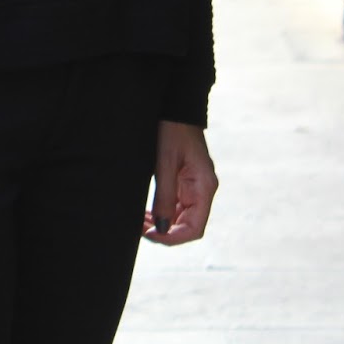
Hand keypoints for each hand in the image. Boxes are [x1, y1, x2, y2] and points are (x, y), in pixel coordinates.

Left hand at [142, 121, 217, 246]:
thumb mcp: (165, 162)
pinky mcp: (185, 181)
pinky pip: (177, 205)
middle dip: (164, 232)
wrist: (176, 104)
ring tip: (140, 221)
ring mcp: (195, 186)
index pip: (194, 228)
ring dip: (162, 223)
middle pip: (187, 226)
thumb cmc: (172, 129)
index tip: (150, 235)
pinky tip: (147, 212)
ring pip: (181, 217)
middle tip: (139, 227)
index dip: (172, 238)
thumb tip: (162, 229)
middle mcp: (203, 190)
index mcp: (204, 186)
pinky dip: (162, 212)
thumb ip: (165, 197)